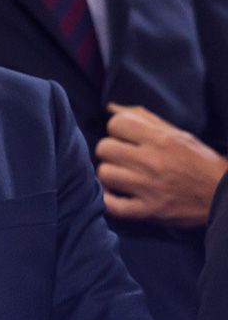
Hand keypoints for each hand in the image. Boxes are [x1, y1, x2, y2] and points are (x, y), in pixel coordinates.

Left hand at [94, 103, 227, 226]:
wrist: (224, 195)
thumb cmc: (199, 161)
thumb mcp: (177, 134)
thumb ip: (143, 119)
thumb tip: (110, 108)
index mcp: (161, 140)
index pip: (115, 123)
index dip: (117, 130)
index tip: (125, 138)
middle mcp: (153, 162)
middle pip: (104, 148)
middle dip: (110, 152)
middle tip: (122, 158)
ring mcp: (150, 188)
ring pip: (105, 174)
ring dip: (110, 176)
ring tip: (122, 176)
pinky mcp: (151, 211)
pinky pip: (114, 207)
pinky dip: (109, 202)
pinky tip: (116, 195)